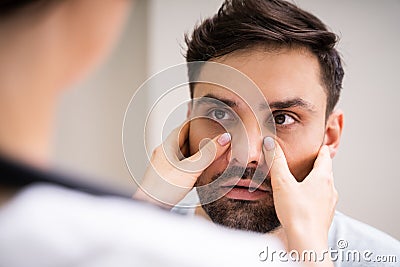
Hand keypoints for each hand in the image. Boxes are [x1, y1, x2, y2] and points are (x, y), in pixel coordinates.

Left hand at [134, 122, 230, 208]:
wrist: (150, 209)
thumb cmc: (162, 189)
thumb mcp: (190, 169)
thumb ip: (208, 154)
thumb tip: (224, 138)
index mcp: (167, 147)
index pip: (183, 127)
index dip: (197, 122)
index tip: (208, 120)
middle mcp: (165, 154)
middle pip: (185, 140)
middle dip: (200, 138)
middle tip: (214, 137)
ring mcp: (166, 167)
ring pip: (184, 154)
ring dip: (197, 152)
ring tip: (212, 153)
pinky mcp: (168, 179)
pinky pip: (183, 167)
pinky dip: (194, 166)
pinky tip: (201, 171)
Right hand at [263, 137, 337, 265]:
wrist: (306, 242)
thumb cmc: (297, 213)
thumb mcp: (282, 183)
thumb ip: (276, 161)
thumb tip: (271, 143)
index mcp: (323, 177)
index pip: (325, 157)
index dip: (320, 149)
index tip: (318, 144)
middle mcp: (330, 189)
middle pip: (325, 171)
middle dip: (317, 164)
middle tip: (308, 159)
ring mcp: (329, 204)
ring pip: (324, 186)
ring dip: (315, 181)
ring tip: (303, 179)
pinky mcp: (324, 216)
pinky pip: (321, 200)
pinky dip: (313, 195)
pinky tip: (302, 200)